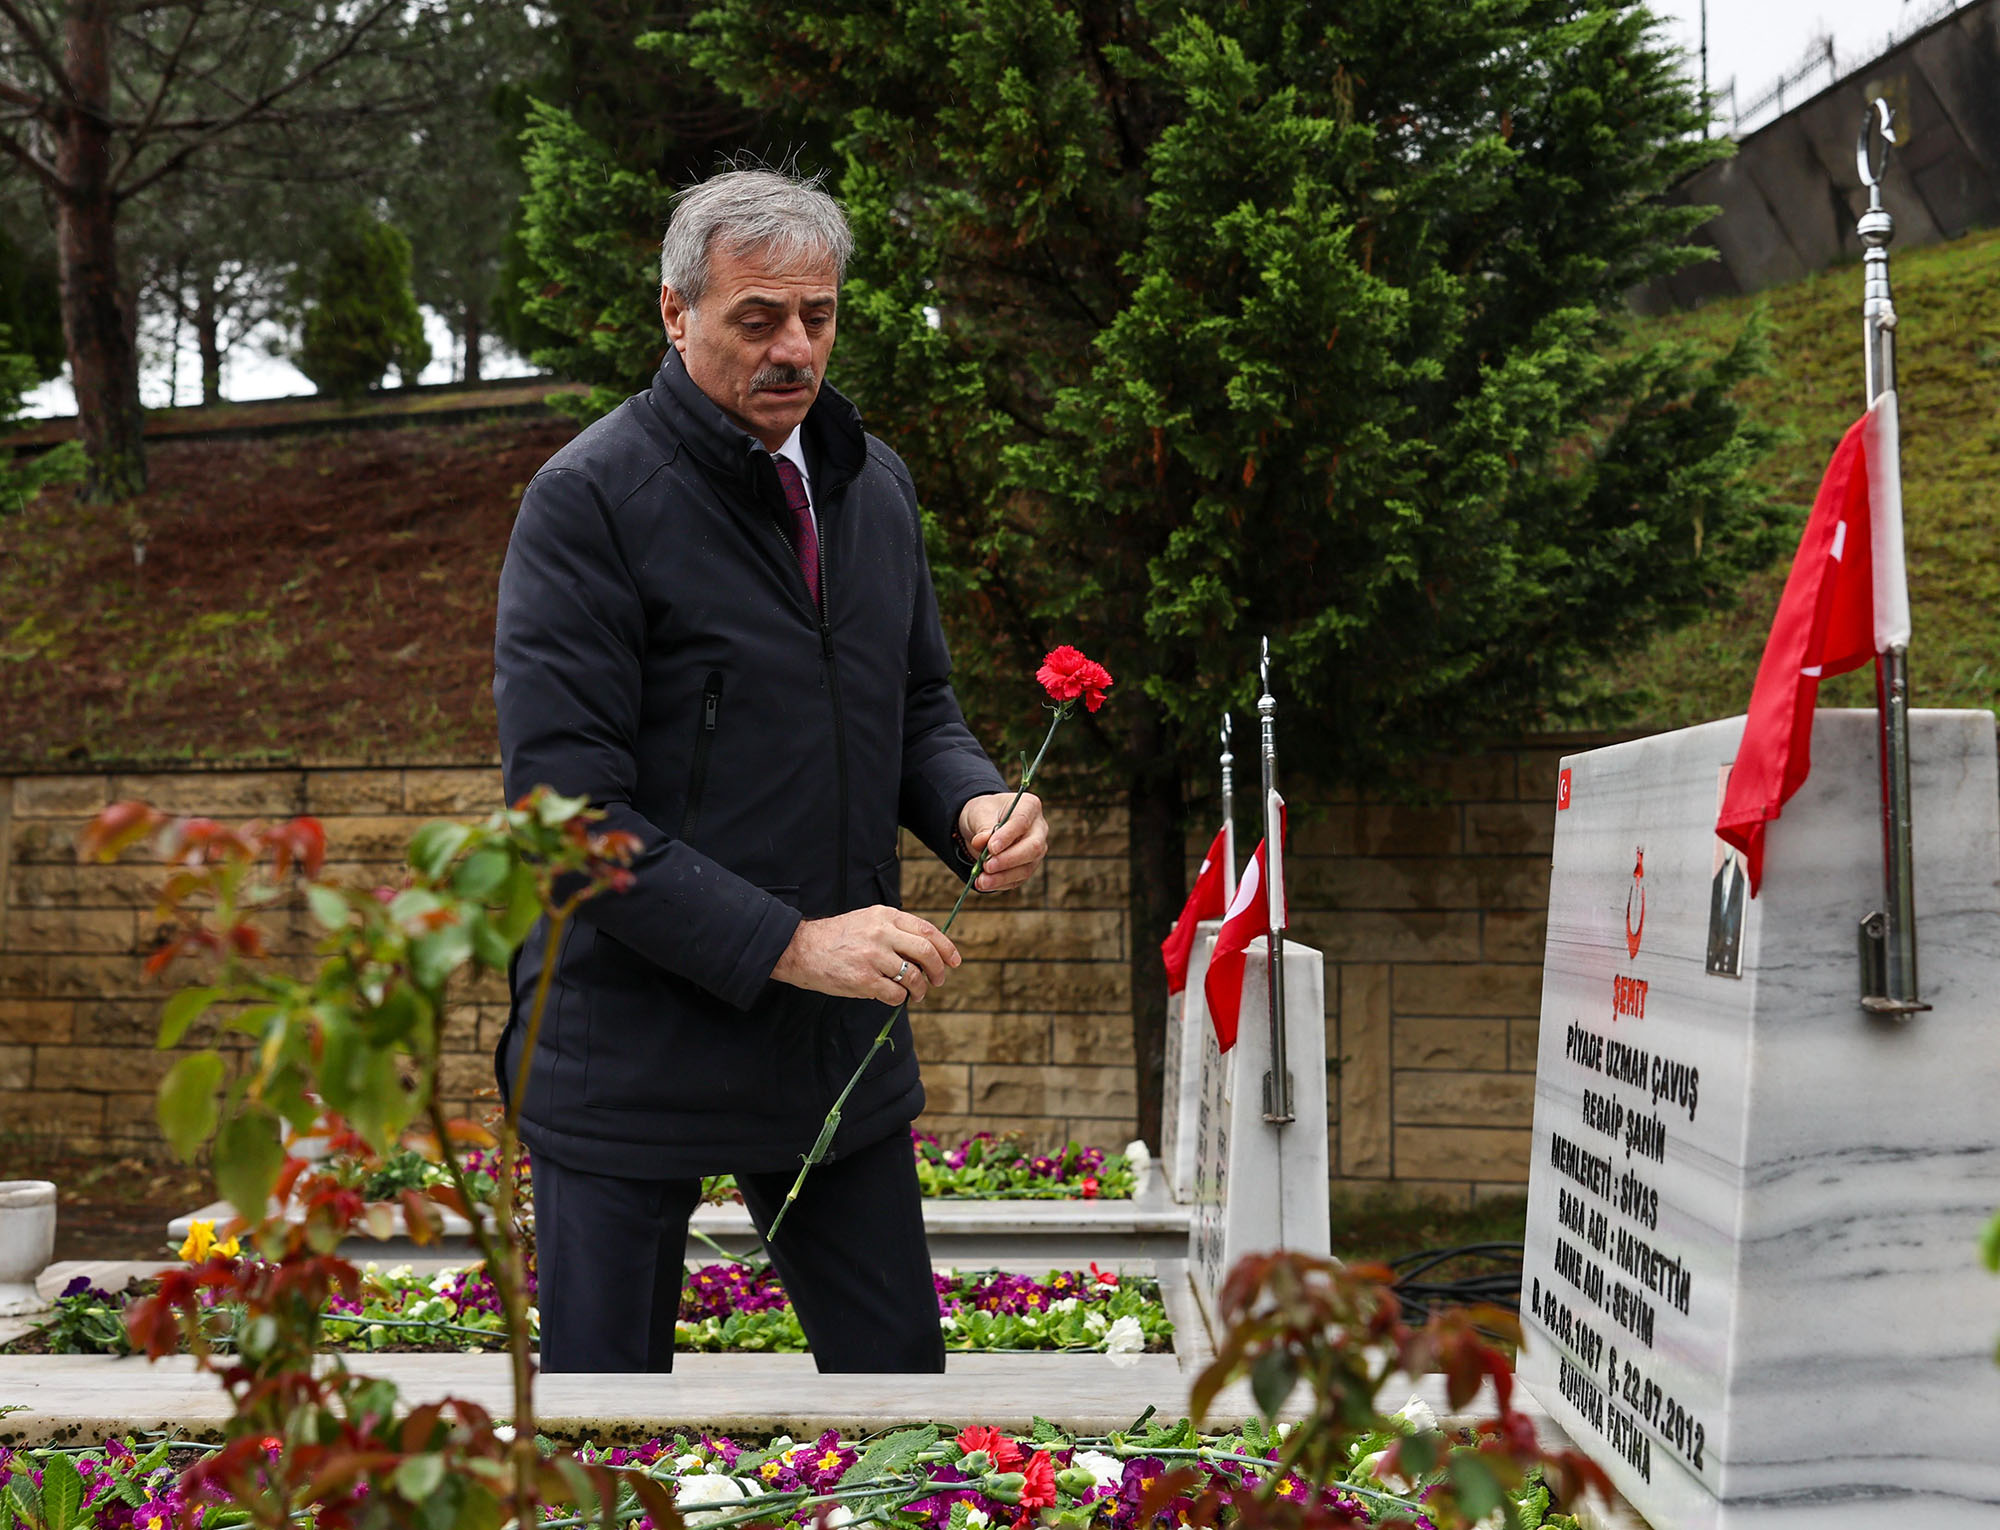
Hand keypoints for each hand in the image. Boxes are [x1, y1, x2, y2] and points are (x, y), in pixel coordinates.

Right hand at [770, 905, 959, 1004]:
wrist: (802, 948)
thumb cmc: (837, 938)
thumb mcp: (868, 920)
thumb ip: (895, 930)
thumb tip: (927, 950)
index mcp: (885, 916)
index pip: (927, 931)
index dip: (947, 948)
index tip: (955, 961)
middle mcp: (882, 933)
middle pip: (927, 953)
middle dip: (938, 971)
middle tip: (938, 980)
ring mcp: (873, 957)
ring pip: (913, 977)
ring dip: (920, 990)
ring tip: (916, 994)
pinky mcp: (863, 979)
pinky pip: (895, 994)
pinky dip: (900, 999)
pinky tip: (894, 997)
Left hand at [958, 790, 1047, 893]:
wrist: (984, 823)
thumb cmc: (985, 813)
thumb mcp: (979, 813)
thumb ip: (982, 826)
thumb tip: (982, 842)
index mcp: (1029, 807)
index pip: (1022, 822)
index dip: (1007, 836)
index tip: (991, 847)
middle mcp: (1039, 829)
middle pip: (1033, 847)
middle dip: (1008, 860)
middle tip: (986, 866)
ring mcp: (1036, 851)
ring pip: (1026, 867)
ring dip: (1002, 877)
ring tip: (981, 881)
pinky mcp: (1027, 867)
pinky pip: (1018, 879)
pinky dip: (1000, 883)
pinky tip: (984, 884)